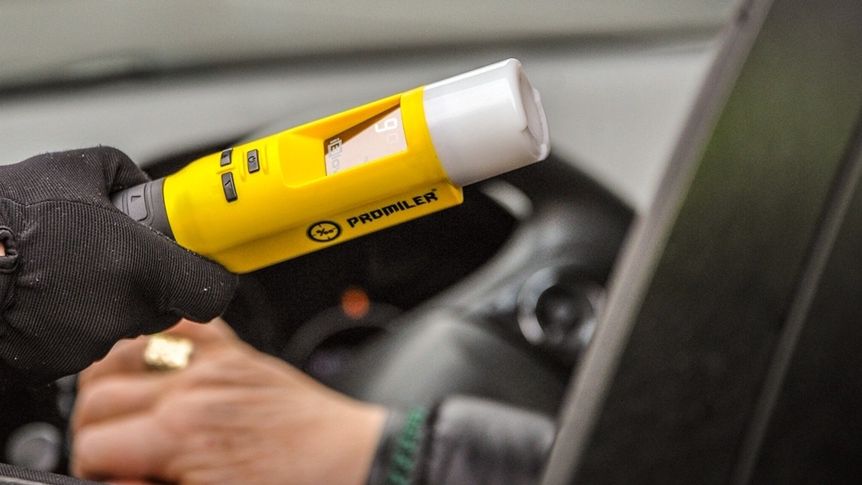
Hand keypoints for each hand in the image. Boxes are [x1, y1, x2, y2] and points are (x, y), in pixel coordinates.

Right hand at [0, 148, 235, 379]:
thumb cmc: (6, 214)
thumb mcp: (76, 168)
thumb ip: (127, 174)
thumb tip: (148, 189)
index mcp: (136, 262)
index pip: (211, 292)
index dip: (212, 280)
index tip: (208, 270)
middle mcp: (120, 308)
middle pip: (168, 308)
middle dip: (156, 285)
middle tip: (125, 261)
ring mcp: (89, 341)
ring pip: (126, 324)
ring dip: (114, 303)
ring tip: (75, 273)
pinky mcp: (59, 362)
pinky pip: (88, 341)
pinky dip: (79, 323)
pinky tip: (53, 297)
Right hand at [72, 319, 385, 484]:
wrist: (353, 463)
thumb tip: (115, 477)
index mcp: (181, 432)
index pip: (91, 442)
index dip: (91, 467)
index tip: (111, 475)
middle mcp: (194, 386)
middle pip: (96, 395)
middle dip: (94, 428)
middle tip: (115, 452)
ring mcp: (217, 360)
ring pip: (124, 350)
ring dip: (111, 380)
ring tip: (126, 411)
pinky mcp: (238, 350)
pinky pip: (185, 322)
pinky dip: (160, 335)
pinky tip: (161, 365)